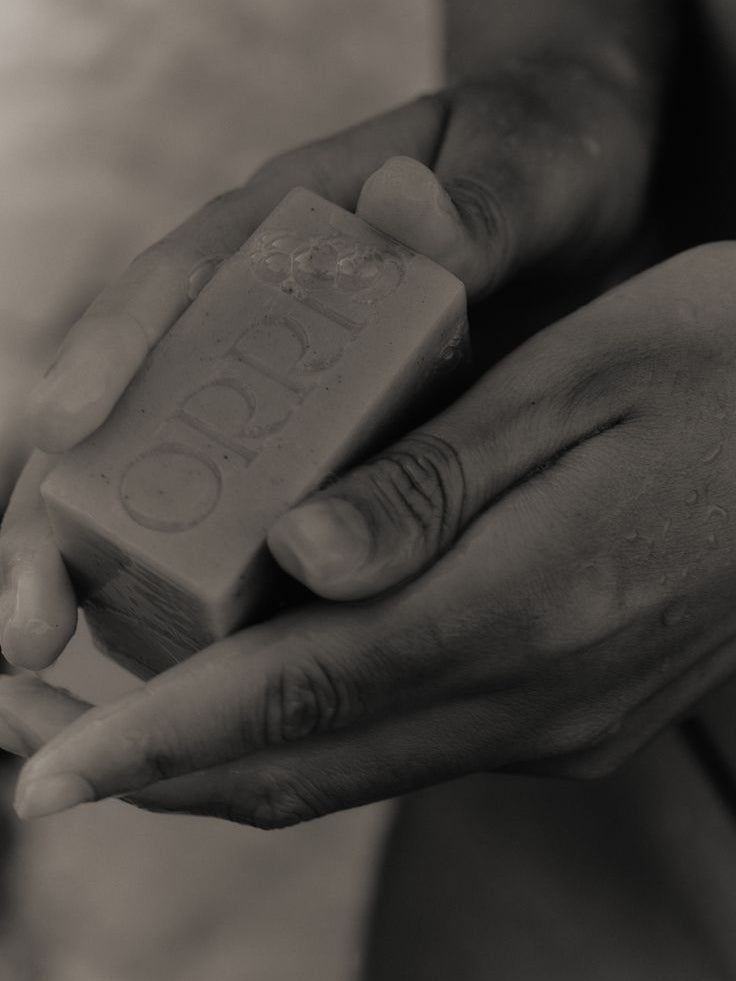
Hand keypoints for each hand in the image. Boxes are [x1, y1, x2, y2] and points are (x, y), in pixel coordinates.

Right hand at [0, 51, 663, 670]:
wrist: (586, 212)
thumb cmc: (542, 168)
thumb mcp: (525, 171)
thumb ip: (478, 206)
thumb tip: (407, 210)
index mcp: (288, 234)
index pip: (180, 284)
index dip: (114, 352)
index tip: (63, 429)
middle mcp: (265, 327)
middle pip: (139, 419)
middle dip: (69, 523)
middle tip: (28, 627)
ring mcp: (295, 405)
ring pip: (185, 495)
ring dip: (127, 588)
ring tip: (78, 684)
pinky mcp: (336, 467)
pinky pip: (269, 539)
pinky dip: (234, 607)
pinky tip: (213, 687)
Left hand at [6, 242, 735, 824]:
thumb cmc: (711, 372)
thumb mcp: (575, 381)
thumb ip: (433, 483)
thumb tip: (290, 558)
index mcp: (528, 602)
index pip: (297, 697)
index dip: (153, 739)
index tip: (40, 767)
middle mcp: (537, 695)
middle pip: (303, 766)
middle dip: (153, 766)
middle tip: (36, 738)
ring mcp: (555, 720)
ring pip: (347, 769)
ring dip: (219, 757)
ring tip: (114, 719)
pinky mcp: (565, 714)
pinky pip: (402, 743)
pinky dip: (306, 729)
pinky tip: (258, 681)